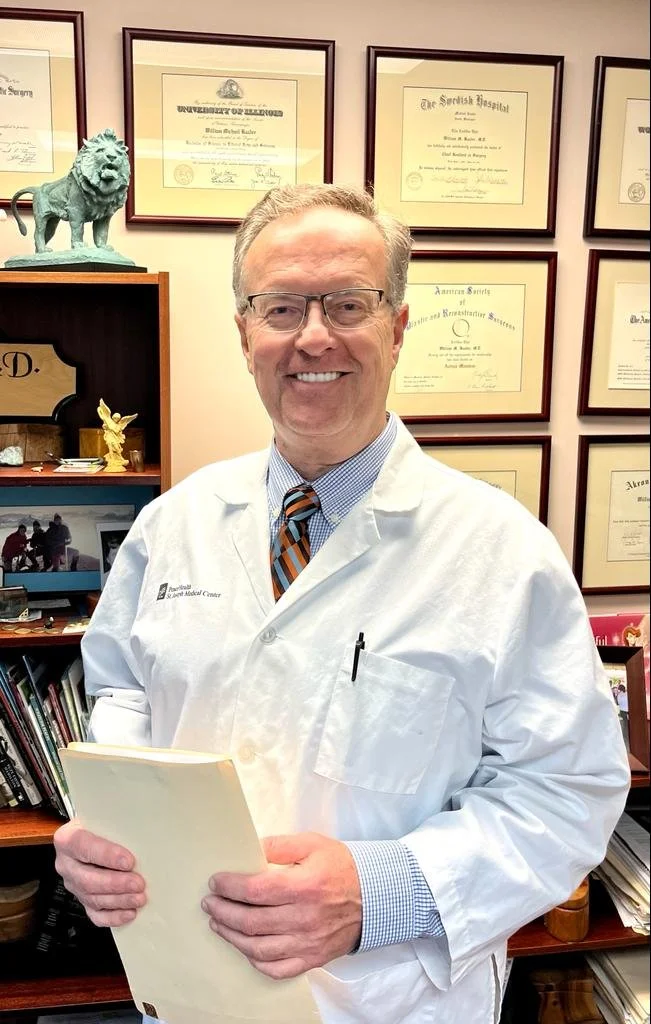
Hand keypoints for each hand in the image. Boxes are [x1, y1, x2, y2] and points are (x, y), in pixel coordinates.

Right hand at [53, 819, 146, 926]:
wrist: (89, 833)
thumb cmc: (99, 824)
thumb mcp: (102, 816)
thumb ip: (117, 823)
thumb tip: (146, 824)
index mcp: (67, 839)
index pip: (84, 847)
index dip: (107, 856)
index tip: (129, 861)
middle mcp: (66, 863)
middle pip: (88, 879)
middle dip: (116, 884)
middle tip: (139, 883)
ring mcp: (73, 884)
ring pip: (93, 898)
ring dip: (119, 900)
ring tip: (139, 898)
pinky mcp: (82, 899)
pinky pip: (95, 915)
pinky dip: (113, 917)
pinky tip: (129, 913)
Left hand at [202, 832, 361, 978]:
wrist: (375, 897)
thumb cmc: (341, 867)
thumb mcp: (312, 844)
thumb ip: (279, 846)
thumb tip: (250, 851)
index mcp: (304, 886)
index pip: (255, 890)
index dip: (229, 887)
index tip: (216, 882)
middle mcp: (304, 918)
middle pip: (251, 921)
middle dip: (223, 911)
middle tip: (210, 903)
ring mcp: (307, 943)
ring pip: (258, 948)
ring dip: (232, 936)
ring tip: (219, 924)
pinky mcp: (312, 959)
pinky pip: (276, 969)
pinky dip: (255, 961)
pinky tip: (245, 947)